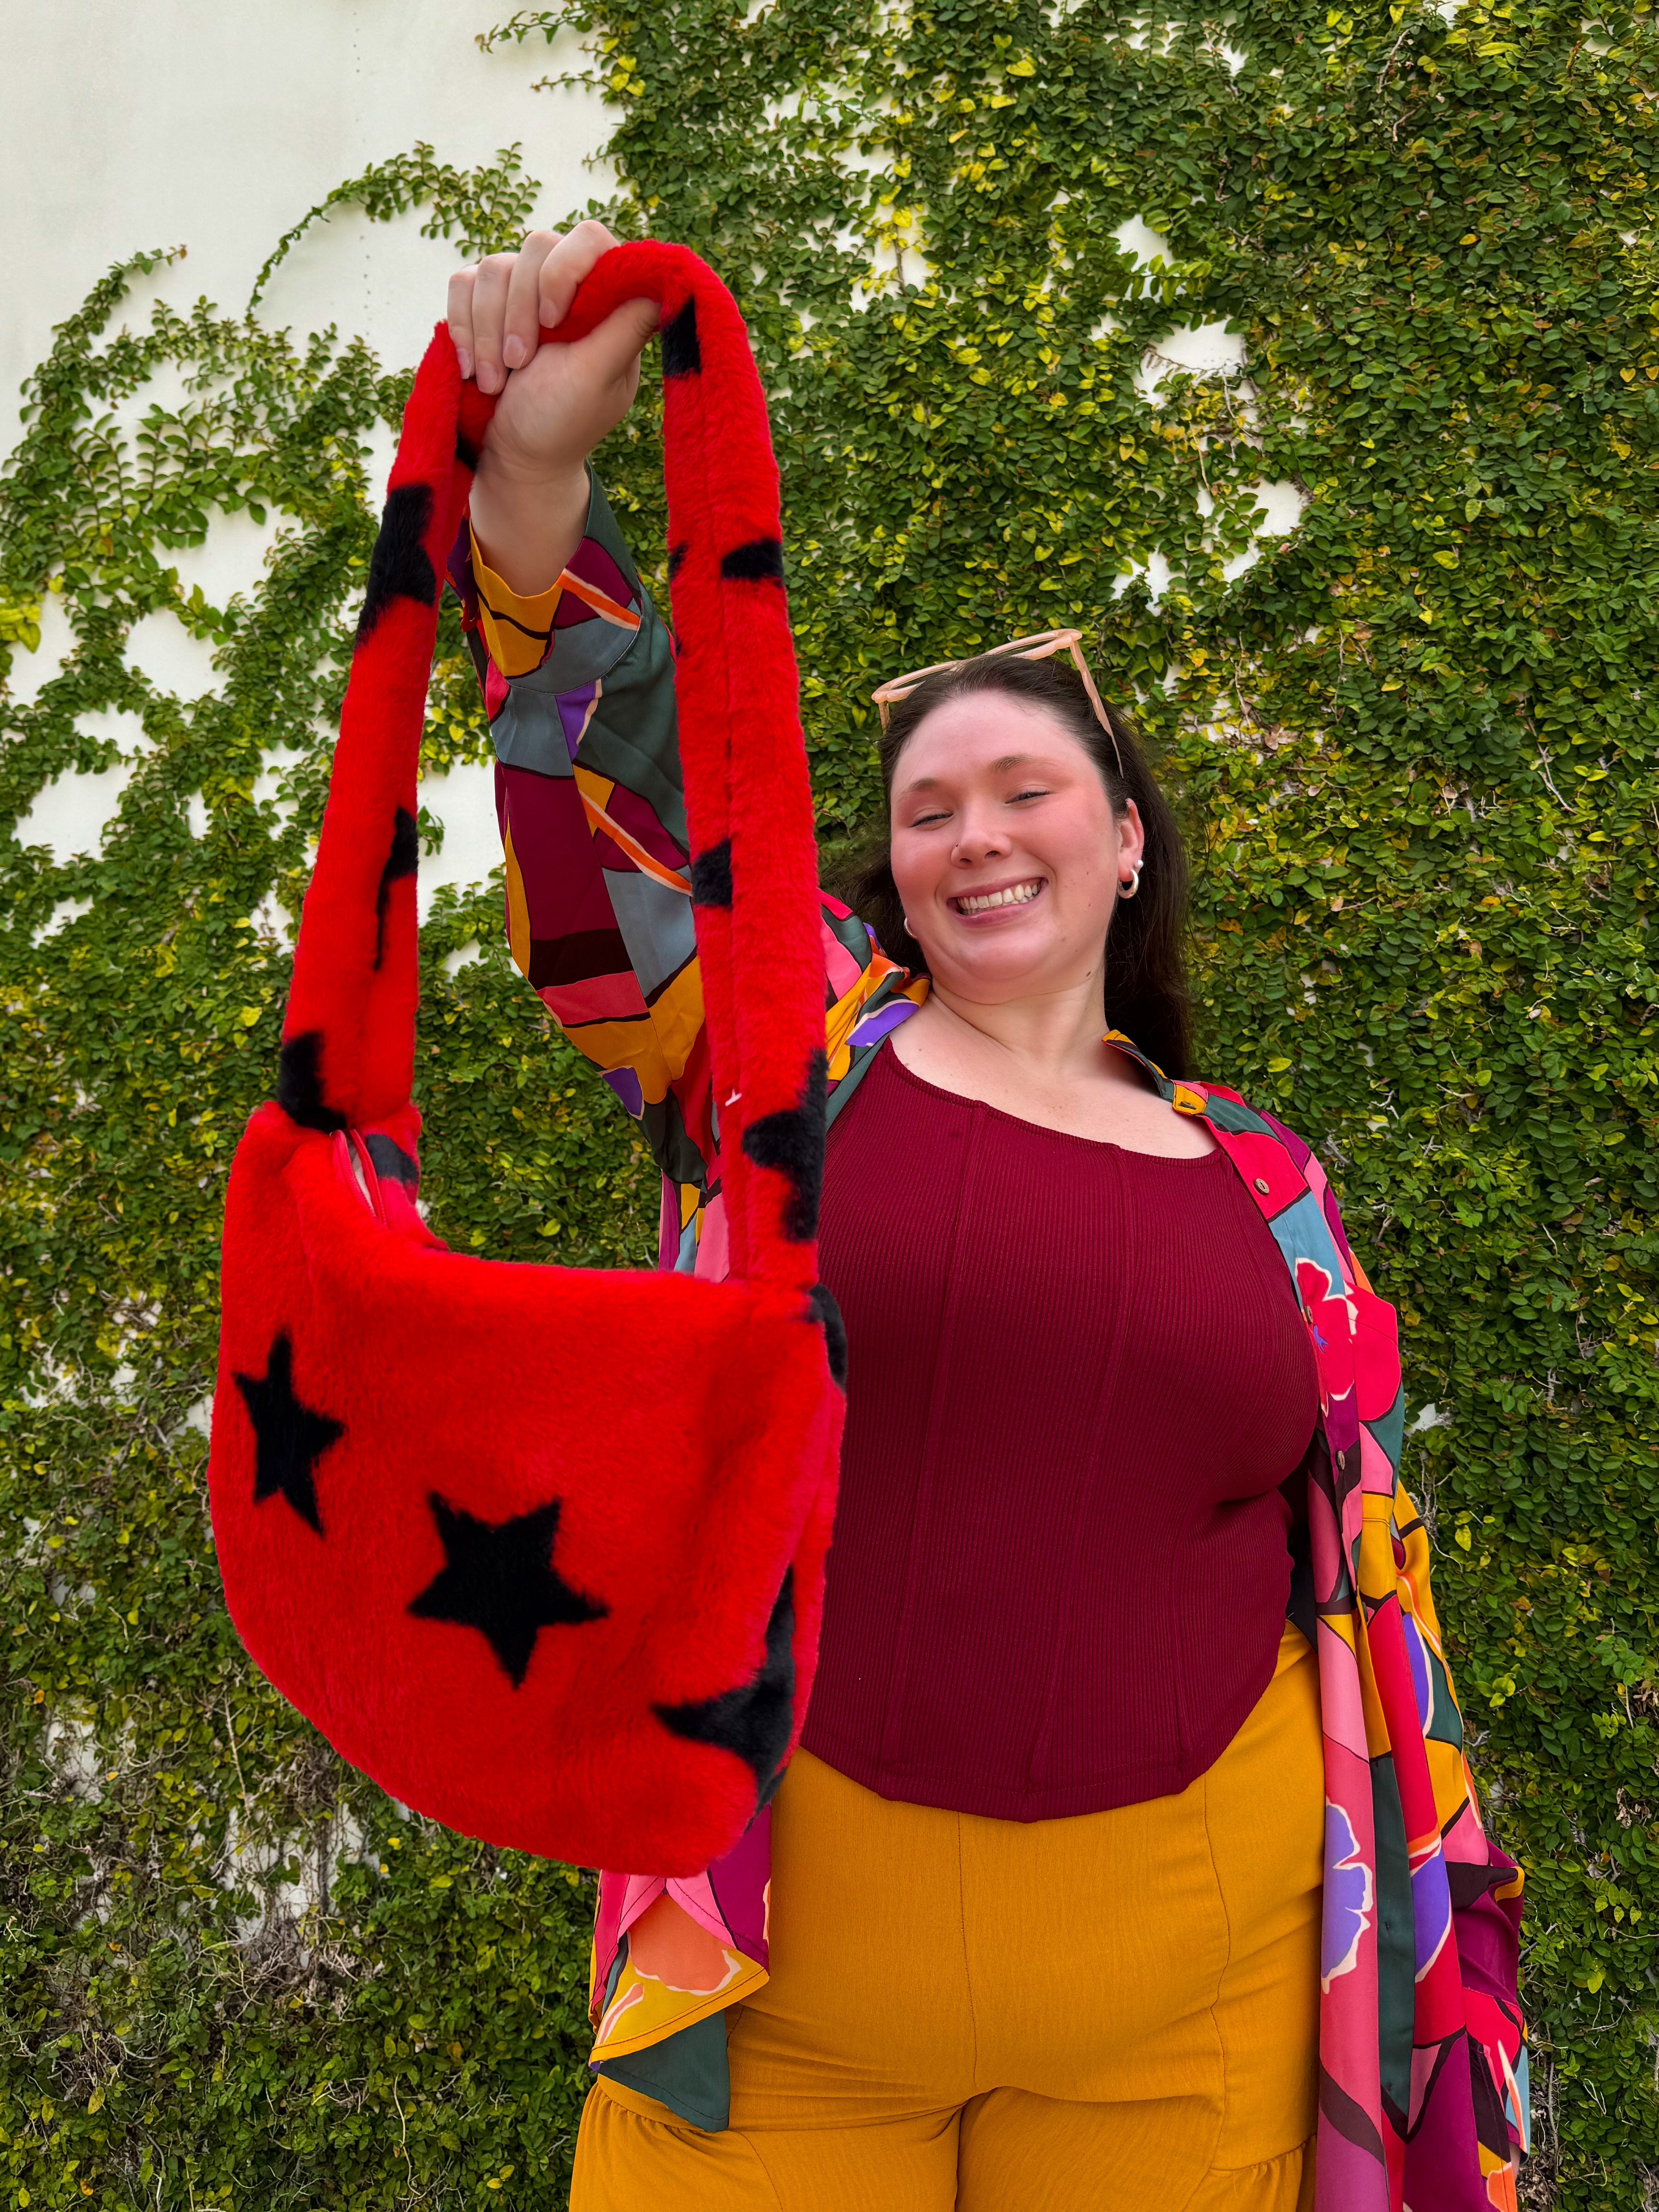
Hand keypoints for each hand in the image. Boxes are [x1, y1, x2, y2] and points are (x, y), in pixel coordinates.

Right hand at [447, 221, 657, 593]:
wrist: (514, 456)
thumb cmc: (562, 423)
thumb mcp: (598, 378)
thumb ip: (626, 327)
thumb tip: (666, 278)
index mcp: (605, 300)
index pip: (591, 239)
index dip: (566, 270)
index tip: (555, 321)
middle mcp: (566, 286)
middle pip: (536, 246)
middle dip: (520, 311)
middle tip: (522, 366)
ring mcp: (522, 290)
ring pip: (493, 267)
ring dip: (488, 330)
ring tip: (498, 382)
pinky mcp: (483, 302)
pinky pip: (462, 283)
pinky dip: (463, 328)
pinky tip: (475, 369)